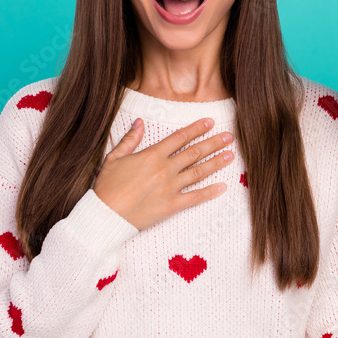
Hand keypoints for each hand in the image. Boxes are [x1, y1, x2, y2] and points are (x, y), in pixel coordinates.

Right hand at [93, 117, 235, 230]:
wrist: (107, 215)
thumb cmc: (108, 186)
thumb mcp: (114, 158)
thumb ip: (130, 139)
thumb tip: (140, 122)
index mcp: (152, 155)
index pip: (180, 137)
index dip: (197, 128)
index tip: (210, 122)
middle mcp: (165, 169)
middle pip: (195, 152)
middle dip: (214, 143)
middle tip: (229, 137)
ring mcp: (170, 187)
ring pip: (199, 172)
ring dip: (216, 162)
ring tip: (230, 156)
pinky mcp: (172, 205)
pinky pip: (195, 197)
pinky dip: (210, 192)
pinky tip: (223, 186)